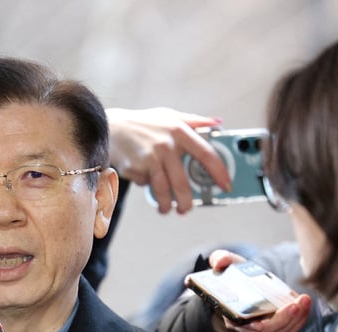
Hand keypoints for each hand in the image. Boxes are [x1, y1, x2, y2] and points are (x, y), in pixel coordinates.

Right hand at [106, 106, 228, 212]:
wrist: (111, 127)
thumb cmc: (144, 122)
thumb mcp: (170, 116)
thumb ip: (194, 121)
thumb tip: (218, 123)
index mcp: (179, 131)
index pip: (206, 154)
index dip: (219, 172)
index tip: (226, 185)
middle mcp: (166, 145)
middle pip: (182, 182)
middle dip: (186, 202)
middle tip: (187, 209)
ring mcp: (149, 157)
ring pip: (163, 190)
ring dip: (166, 204)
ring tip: (166, 209)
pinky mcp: (135, 167)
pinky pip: (145, 184)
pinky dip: (146, 185)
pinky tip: (144, 179)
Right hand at [204, 249, 311, 331]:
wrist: (248, 287)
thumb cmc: (236, 278)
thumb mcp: (227, 266)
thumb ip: (221, 259)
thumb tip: (220, 262)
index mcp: (232, 315)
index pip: (239, 327)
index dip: (249, 328)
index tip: (258, 324)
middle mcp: (248, 328)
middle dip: (281, 320)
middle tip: (294, 305)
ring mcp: (265, 331)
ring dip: (295, 318)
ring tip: (304, 300)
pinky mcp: (279, 329)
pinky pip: (291, 329)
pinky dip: (301, 318)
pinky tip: (305, 304)